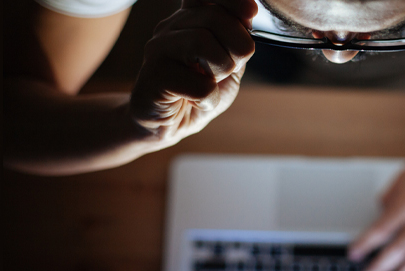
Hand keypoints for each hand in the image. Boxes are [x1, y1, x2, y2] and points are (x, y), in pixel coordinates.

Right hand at [130, 0, 256, 147]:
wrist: (167, 124)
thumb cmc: (198, 92)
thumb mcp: (227, 63)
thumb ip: (238, 39)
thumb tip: (248, 11)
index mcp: (189, 19)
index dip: (233, 0)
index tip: (250, 12)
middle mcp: (170, 27)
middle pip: (214, 17)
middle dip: (238, 47)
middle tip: (229, 69)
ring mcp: (158, 49)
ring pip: (201, 42)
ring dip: (221, 70)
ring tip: (211, 84)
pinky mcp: (154, 77)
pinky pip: (198, 84)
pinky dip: (209, 99)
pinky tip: (199, 102)